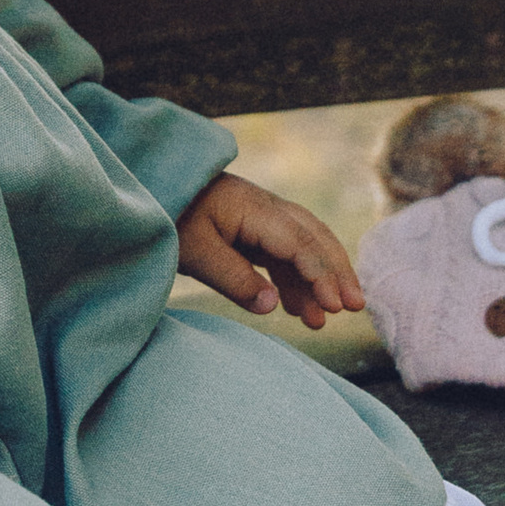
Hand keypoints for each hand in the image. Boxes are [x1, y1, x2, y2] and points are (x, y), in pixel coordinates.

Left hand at [175, 174, 365, 331]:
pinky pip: (284, 255)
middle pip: (315, 240)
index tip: (335, 305)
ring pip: (304, 248)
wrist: (150, 185)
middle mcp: (267, 210)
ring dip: (317, 282)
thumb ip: (233, 279)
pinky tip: (297, 308)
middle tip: (355, 307)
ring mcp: (261, 219)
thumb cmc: (170, 215)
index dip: (321, 275)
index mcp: (255, 211)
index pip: (301, 244)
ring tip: (322, 320)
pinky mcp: (252, 230)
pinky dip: (295, 280)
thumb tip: (273, 307)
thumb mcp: (195, 251)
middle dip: (338, 273)